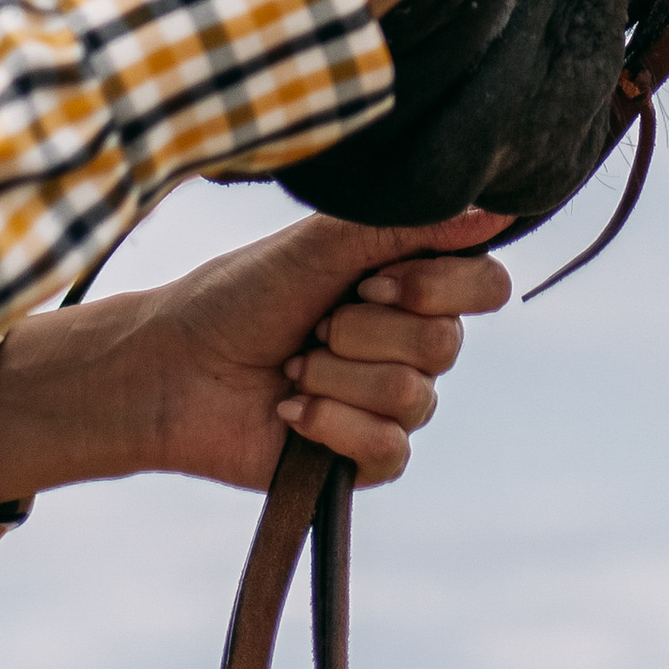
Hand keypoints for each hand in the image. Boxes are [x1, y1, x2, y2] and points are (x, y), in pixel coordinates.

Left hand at [0, 211, 510, 500]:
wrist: (173, 370)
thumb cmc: (239, 295)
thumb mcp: (320, 244)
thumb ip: (406, 224)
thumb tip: (494, 209)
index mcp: (408, 283)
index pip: (486, 285)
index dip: (438, 286)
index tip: (371, 279)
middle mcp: (409, 342)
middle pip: (448, 345)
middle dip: (365, 331)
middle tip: (317, 323)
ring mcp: (389, 403)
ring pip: (414, 398)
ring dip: (337, 377)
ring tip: (292, 367)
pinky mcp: (365, 459)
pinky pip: (388, 449)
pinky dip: (330, 422)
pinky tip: (289, 409)